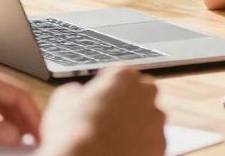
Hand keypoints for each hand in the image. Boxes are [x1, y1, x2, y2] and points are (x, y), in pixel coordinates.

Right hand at [38, 67, 164, 155]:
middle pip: (140, 94)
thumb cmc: (74, 132)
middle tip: (105, 120)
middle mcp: (146, 93)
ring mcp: (157, 119)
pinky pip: (151, 141)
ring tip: (111, 139)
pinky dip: (140, 145)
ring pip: (147, 119)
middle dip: (126, 104)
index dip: (107, 89)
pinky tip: (121, 150)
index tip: (98, 99)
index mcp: (124, 76)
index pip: (120, 75)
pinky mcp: (161, 143)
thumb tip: (76, 93)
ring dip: (134, 126)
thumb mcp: (63, 101)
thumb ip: (76, 91)